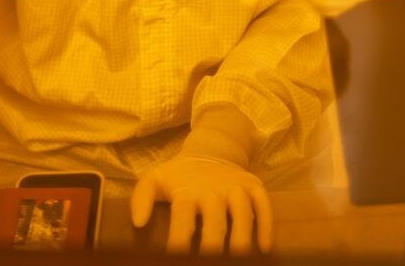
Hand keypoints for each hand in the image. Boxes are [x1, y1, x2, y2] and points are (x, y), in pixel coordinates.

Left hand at [130, 154, 272, 254]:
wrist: (210, 150)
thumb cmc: (179, 176)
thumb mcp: (154, 180)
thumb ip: (141, 199)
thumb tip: (138, 223)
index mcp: (187, 192)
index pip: (182, 219)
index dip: (179, 242)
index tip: (175, 258)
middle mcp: (213, 190)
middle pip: (215, 221)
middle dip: (212, 245)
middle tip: (208, 263)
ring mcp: (236, 187)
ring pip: (243, 213)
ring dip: (242, 238)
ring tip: (239, 259)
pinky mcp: (253, 185)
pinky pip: (264, 204)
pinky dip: (266, 225)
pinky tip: (265, 248)